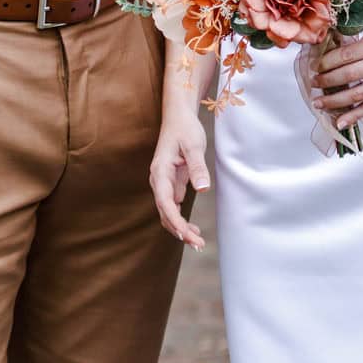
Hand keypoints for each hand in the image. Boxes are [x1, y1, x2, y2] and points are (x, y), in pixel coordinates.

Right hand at [149, 110, 210, 249]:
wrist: (178, 117)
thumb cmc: (185, 128)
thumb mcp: (194, 145)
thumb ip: (197, 167)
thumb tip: (203, 189)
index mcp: (160, 171)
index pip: (165, 202)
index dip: (175, 221)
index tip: (187, 235)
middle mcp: (158, 180)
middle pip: (165, 212)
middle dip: (180, 230)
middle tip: (198, 244)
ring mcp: (164, 183)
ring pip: (168, 212)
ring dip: (180, 228)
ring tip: (198, 242)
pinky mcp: (171, 184)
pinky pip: (173, 207)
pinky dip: (182, 220)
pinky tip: (194, 230)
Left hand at [307, 19, 362, 130]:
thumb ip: (360, 45)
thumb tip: (331, 56)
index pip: (347, 55)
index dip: (327, 62)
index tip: (314, 66)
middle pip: (351, 74)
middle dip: (327, 80)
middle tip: (313, 84)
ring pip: (359, 93)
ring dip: (336, 100)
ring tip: (319, 103)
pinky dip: (355, 115)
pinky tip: (340, 122)